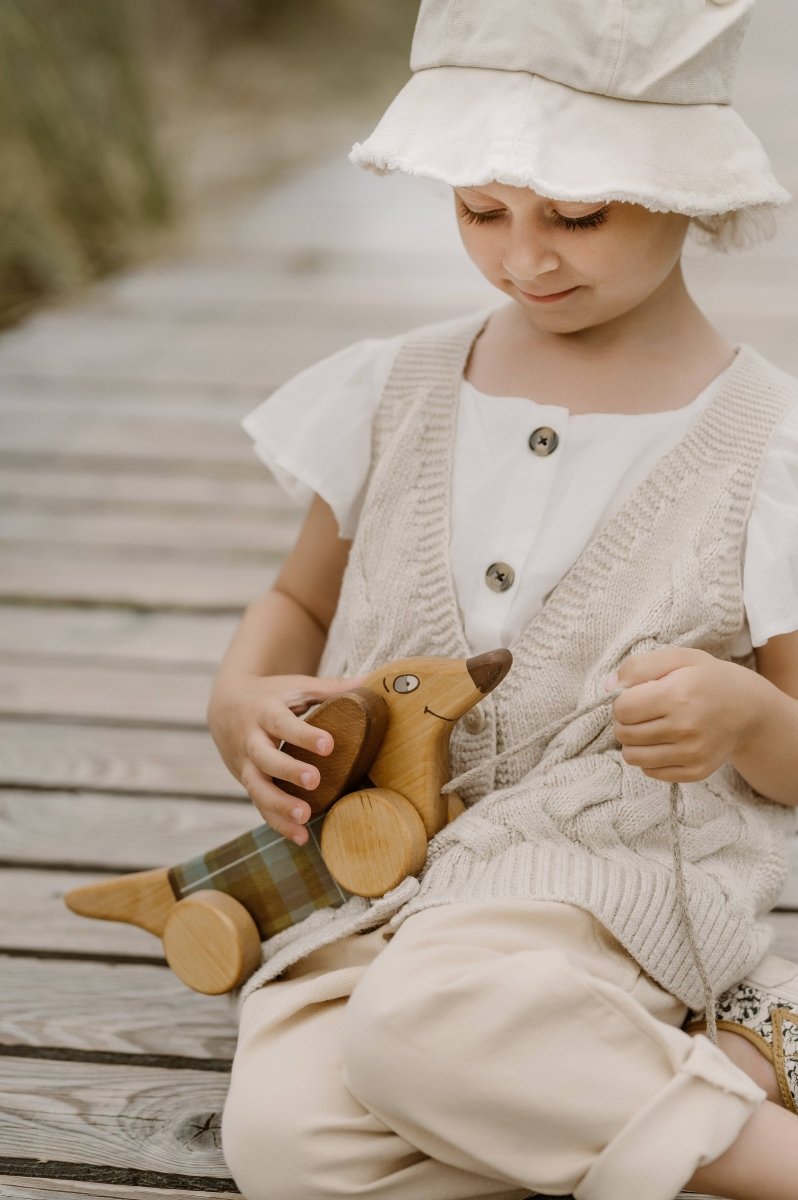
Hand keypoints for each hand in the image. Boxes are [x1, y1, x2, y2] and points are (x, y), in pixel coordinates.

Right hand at [207, 672, 362, 843]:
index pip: (282, 723)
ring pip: (257, 788)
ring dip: (279, 806)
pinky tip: (301, 837)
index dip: (303, 734)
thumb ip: (329, 688)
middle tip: (314, 780)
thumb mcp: (295, 687)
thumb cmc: (270, 696)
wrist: (225, 708)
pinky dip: (278, 824)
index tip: (329, 745)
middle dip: (287, 771)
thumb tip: (370, 682)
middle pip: (264, 757)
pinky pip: (260, 806)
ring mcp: (246, 765)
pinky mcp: (248, 783)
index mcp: (264, 712)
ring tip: (305, 819)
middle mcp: (250, 740)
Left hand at [606, 648, 764, 782]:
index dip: (622, 701)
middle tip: (642, 712)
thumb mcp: (678, 658)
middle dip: (625, 722)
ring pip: (632, 757)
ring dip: (633, 742)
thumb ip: (639, 666)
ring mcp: (692, 753)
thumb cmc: (706, 679)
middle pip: (624, 734)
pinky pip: (650, 772)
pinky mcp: (696, 771)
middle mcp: (685, 727)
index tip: (636, 696)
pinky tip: (663, 742)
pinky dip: (649, 758)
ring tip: (649, 728)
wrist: (747, 708)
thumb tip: (609, 687)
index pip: (622, 709)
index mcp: (677, 695)